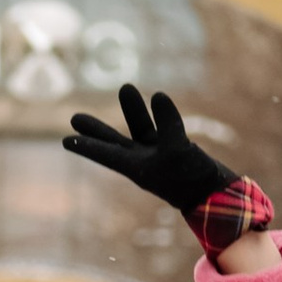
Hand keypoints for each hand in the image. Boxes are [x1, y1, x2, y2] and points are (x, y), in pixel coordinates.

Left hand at [63, 86, 269, 249]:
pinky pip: (161, 129)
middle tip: (73, 117)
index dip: (86, 145)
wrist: (216, 194)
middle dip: (96, 129)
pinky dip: (159, 115)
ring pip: (140, 129)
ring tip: (126, 87)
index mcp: (136, 167)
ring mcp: (159, 157)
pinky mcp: (175, 151)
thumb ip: (167, 122)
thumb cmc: (191, 178)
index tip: (66, 141)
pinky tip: (157, 100)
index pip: (105, 153)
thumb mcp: (178, 149)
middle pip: (114, 142)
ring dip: (133, 109)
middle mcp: (143, 162)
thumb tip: (158, 94)